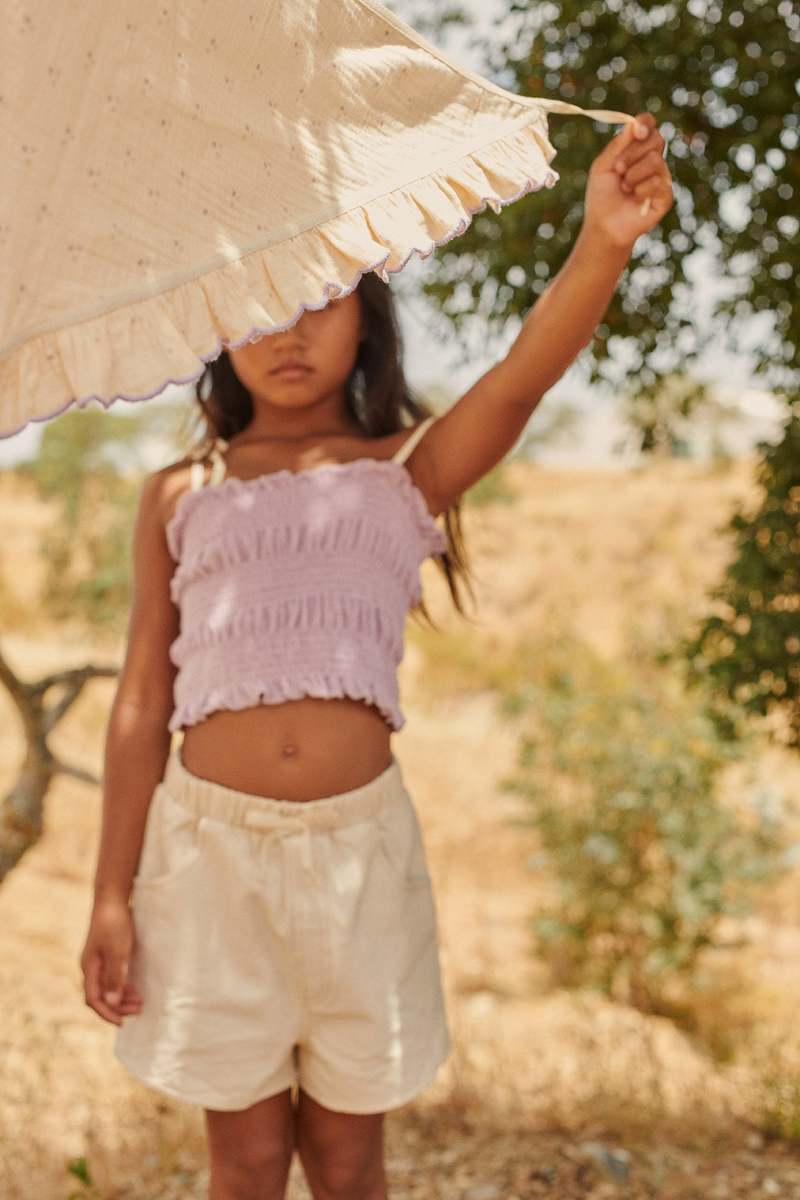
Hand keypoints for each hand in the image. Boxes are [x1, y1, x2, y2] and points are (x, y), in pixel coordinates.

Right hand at [80, 896, 142, 1025]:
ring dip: (122, 998)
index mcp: (89, 968)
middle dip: (118, 1007)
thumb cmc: (114, 923)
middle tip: (139, 1009)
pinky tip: (135, 988)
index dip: (107, 1013)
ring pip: (107, 988)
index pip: (93, 1000)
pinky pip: (112, 978)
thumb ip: (114, 977)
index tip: (122, 1023)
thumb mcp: (117, 951)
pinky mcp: (108, 954)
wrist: (112, 898)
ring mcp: (99, 961)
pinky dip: (123, 987)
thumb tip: (110, 1004)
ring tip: (140, 1002)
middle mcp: (91, 967)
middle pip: (100, 996)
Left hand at [583, 112, 673, 249]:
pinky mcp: (666, 195)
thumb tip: (633, 124)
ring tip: (624, 188)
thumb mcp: (602, 167)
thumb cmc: (601, 196)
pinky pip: (658, 181)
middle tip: (618, 169)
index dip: (646, 123)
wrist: (604, 225)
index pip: (648, 125)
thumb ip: (616, 145)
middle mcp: (652, 159)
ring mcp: (661, 177)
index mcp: (636, 149)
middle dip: (632, 154)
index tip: (637, 131)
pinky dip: (641, 190)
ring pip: (656, 160)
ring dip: (633, 175)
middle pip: (656, 139)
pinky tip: (635, 199)